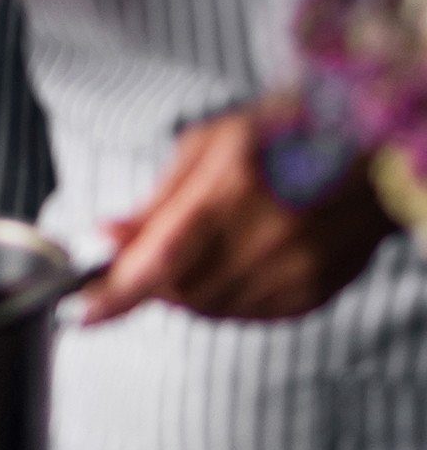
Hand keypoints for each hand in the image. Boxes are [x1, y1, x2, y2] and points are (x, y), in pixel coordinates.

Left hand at [87, 104, 393, 325]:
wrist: (368, 152)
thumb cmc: (279, 134)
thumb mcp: (207, 145)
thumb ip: (157, 201)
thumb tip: (107, 239)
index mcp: (231, 186)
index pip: (161, 256)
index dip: (117, 292)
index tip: (81, 313)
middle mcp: (266, 235)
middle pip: (182, 290)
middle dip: (149, 281)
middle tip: (144, 255)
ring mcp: (296, 270)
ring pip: (212, 308)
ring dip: (185, 290)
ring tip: (197, 248)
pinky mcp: (315, 294)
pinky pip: (249, 315)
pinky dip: (224, 298)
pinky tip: (231, 262)